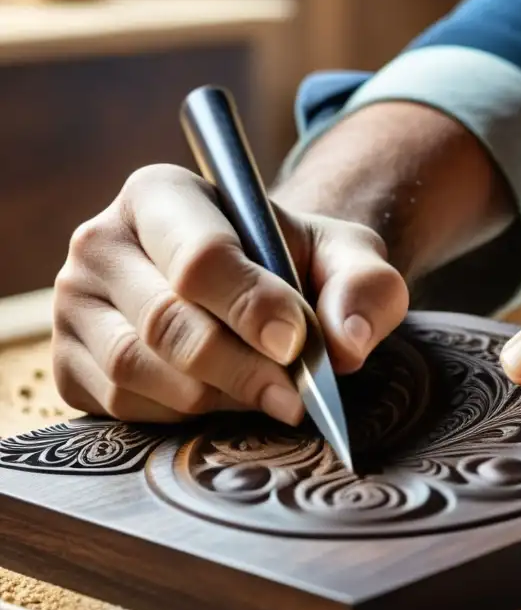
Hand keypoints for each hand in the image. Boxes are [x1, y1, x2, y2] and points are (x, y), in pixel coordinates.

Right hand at [52, 164, 407, 423]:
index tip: (297, 344)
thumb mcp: (347, 256)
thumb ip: (364, 286)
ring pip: (136, 370)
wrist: (254, 288)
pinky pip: (118, 406)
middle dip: (241, 369)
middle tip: (295, 396)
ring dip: (213, 395)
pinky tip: (219, 398)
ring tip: (264, 392)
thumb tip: (347, 345)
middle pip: (165, 322)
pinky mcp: (67, 362)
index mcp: (161, 193)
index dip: (252, 308)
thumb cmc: (297, 264)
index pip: (199, 259)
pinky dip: (177, 415)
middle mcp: (101, 242)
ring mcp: (73, 304)